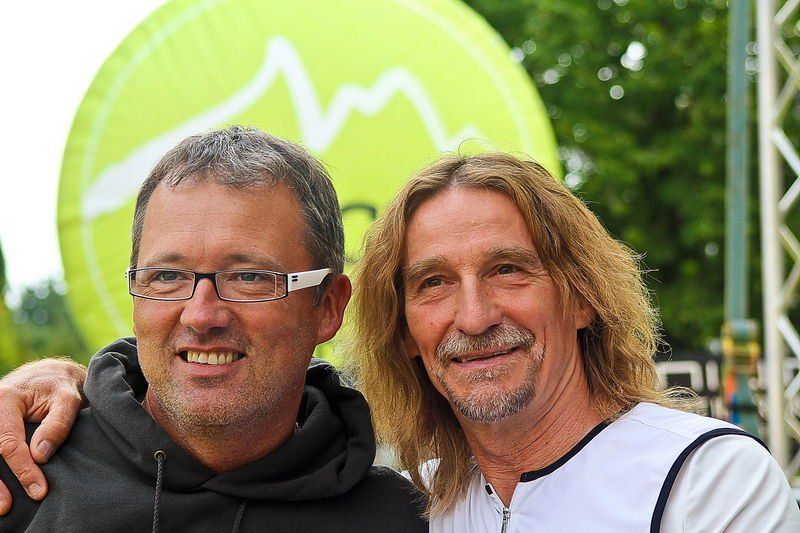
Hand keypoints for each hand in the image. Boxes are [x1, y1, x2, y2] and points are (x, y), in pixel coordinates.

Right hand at [0, 357, 85, 513]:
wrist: (51, 374)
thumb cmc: (61, 386)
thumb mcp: (68, 399)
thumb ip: (57, 424)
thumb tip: (40, 455)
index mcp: (5, 399)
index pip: (9, 442)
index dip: (23, 469)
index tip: (38, 489)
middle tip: (7, 507)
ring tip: (3, 506)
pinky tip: (2, 490)